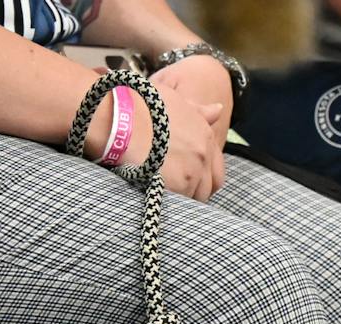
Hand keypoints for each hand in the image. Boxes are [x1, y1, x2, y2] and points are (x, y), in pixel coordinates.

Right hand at [127, 74, 224, 200]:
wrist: (122, 117)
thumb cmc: (141, 105)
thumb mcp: (175, 101)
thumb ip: (198, 111)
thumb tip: (218, 110)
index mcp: (205, 136)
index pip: (216, 171)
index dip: (203, 179)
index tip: (188, 181)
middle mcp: (203, 155)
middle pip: (207, 188)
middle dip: (194, 191)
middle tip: (174, 190)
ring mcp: (193, 172)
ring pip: (192, 198)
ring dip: (180, 198)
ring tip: (161, 194)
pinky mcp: (178, 186)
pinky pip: (178, 204)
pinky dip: (167, 204)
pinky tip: (154, 197)